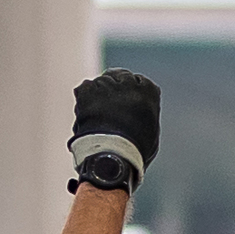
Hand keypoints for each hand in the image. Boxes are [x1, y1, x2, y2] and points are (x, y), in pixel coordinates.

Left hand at [70, 69, 160, 191]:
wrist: (112, 157)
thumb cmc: (134, 151)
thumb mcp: (151, 131)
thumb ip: (145, 114)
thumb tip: (139, 110)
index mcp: (148, 91)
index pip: (136, 80)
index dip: (127, 89)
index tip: (122, 98)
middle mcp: (129, 84)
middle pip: (117, 76)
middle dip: (111, 88)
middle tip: (106, 106)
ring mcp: (108, 86)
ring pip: (100, 82)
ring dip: (97, 95)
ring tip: (97, 116)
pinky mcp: (89, 92)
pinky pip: (85, 87)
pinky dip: (83, 98)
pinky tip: (86, 112)